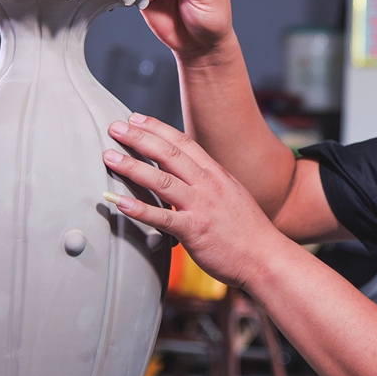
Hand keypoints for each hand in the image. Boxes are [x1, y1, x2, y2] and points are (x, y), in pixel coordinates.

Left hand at [102, 113, 283, 287]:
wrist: (266, 257)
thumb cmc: (248, 231)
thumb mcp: (232, 194)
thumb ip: (209, 182)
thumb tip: (187, 174)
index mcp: (216, 173)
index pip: (183, 142)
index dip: (157, 128)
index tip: (136, 118)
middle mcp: (208, 184)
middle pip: (168, 154)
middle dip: (139, 137)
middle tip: (115, 127)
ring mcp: (201, 206)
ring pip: (161, 180)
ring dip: (132, 167)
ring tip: (109, 157)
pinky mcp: (195, 231)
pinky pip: (162, 218)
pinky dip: (139, 209)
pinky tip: (120, 203)